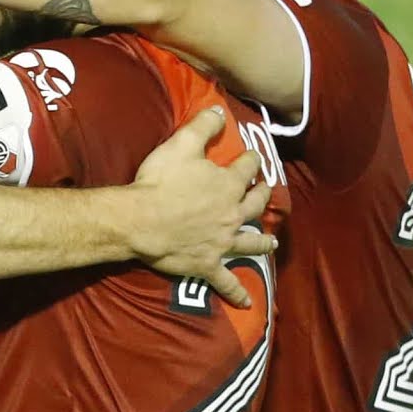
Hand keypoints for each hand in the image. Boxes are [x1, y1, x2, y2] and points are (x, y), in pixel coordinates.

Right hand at [127, 107, 277, 306]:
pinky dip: (237, 293)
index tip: (251, 155)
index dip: (250, 159)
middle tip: (264, 191)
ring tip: (272, 242)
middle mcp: (232, 213)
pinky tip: (248, 303)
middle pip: (255, 204)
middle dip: (261, 195)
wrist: (140, 221)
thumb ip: (203, 125)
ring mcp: (223, 241)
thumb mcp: (180, 144)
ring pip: (250, 242)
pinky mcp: (208, 264)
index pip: (246, 167)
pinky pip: (226, 282)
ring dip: (262, 242)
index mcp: (227, 184)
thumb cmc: (159, 182)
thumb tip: (220, 109)